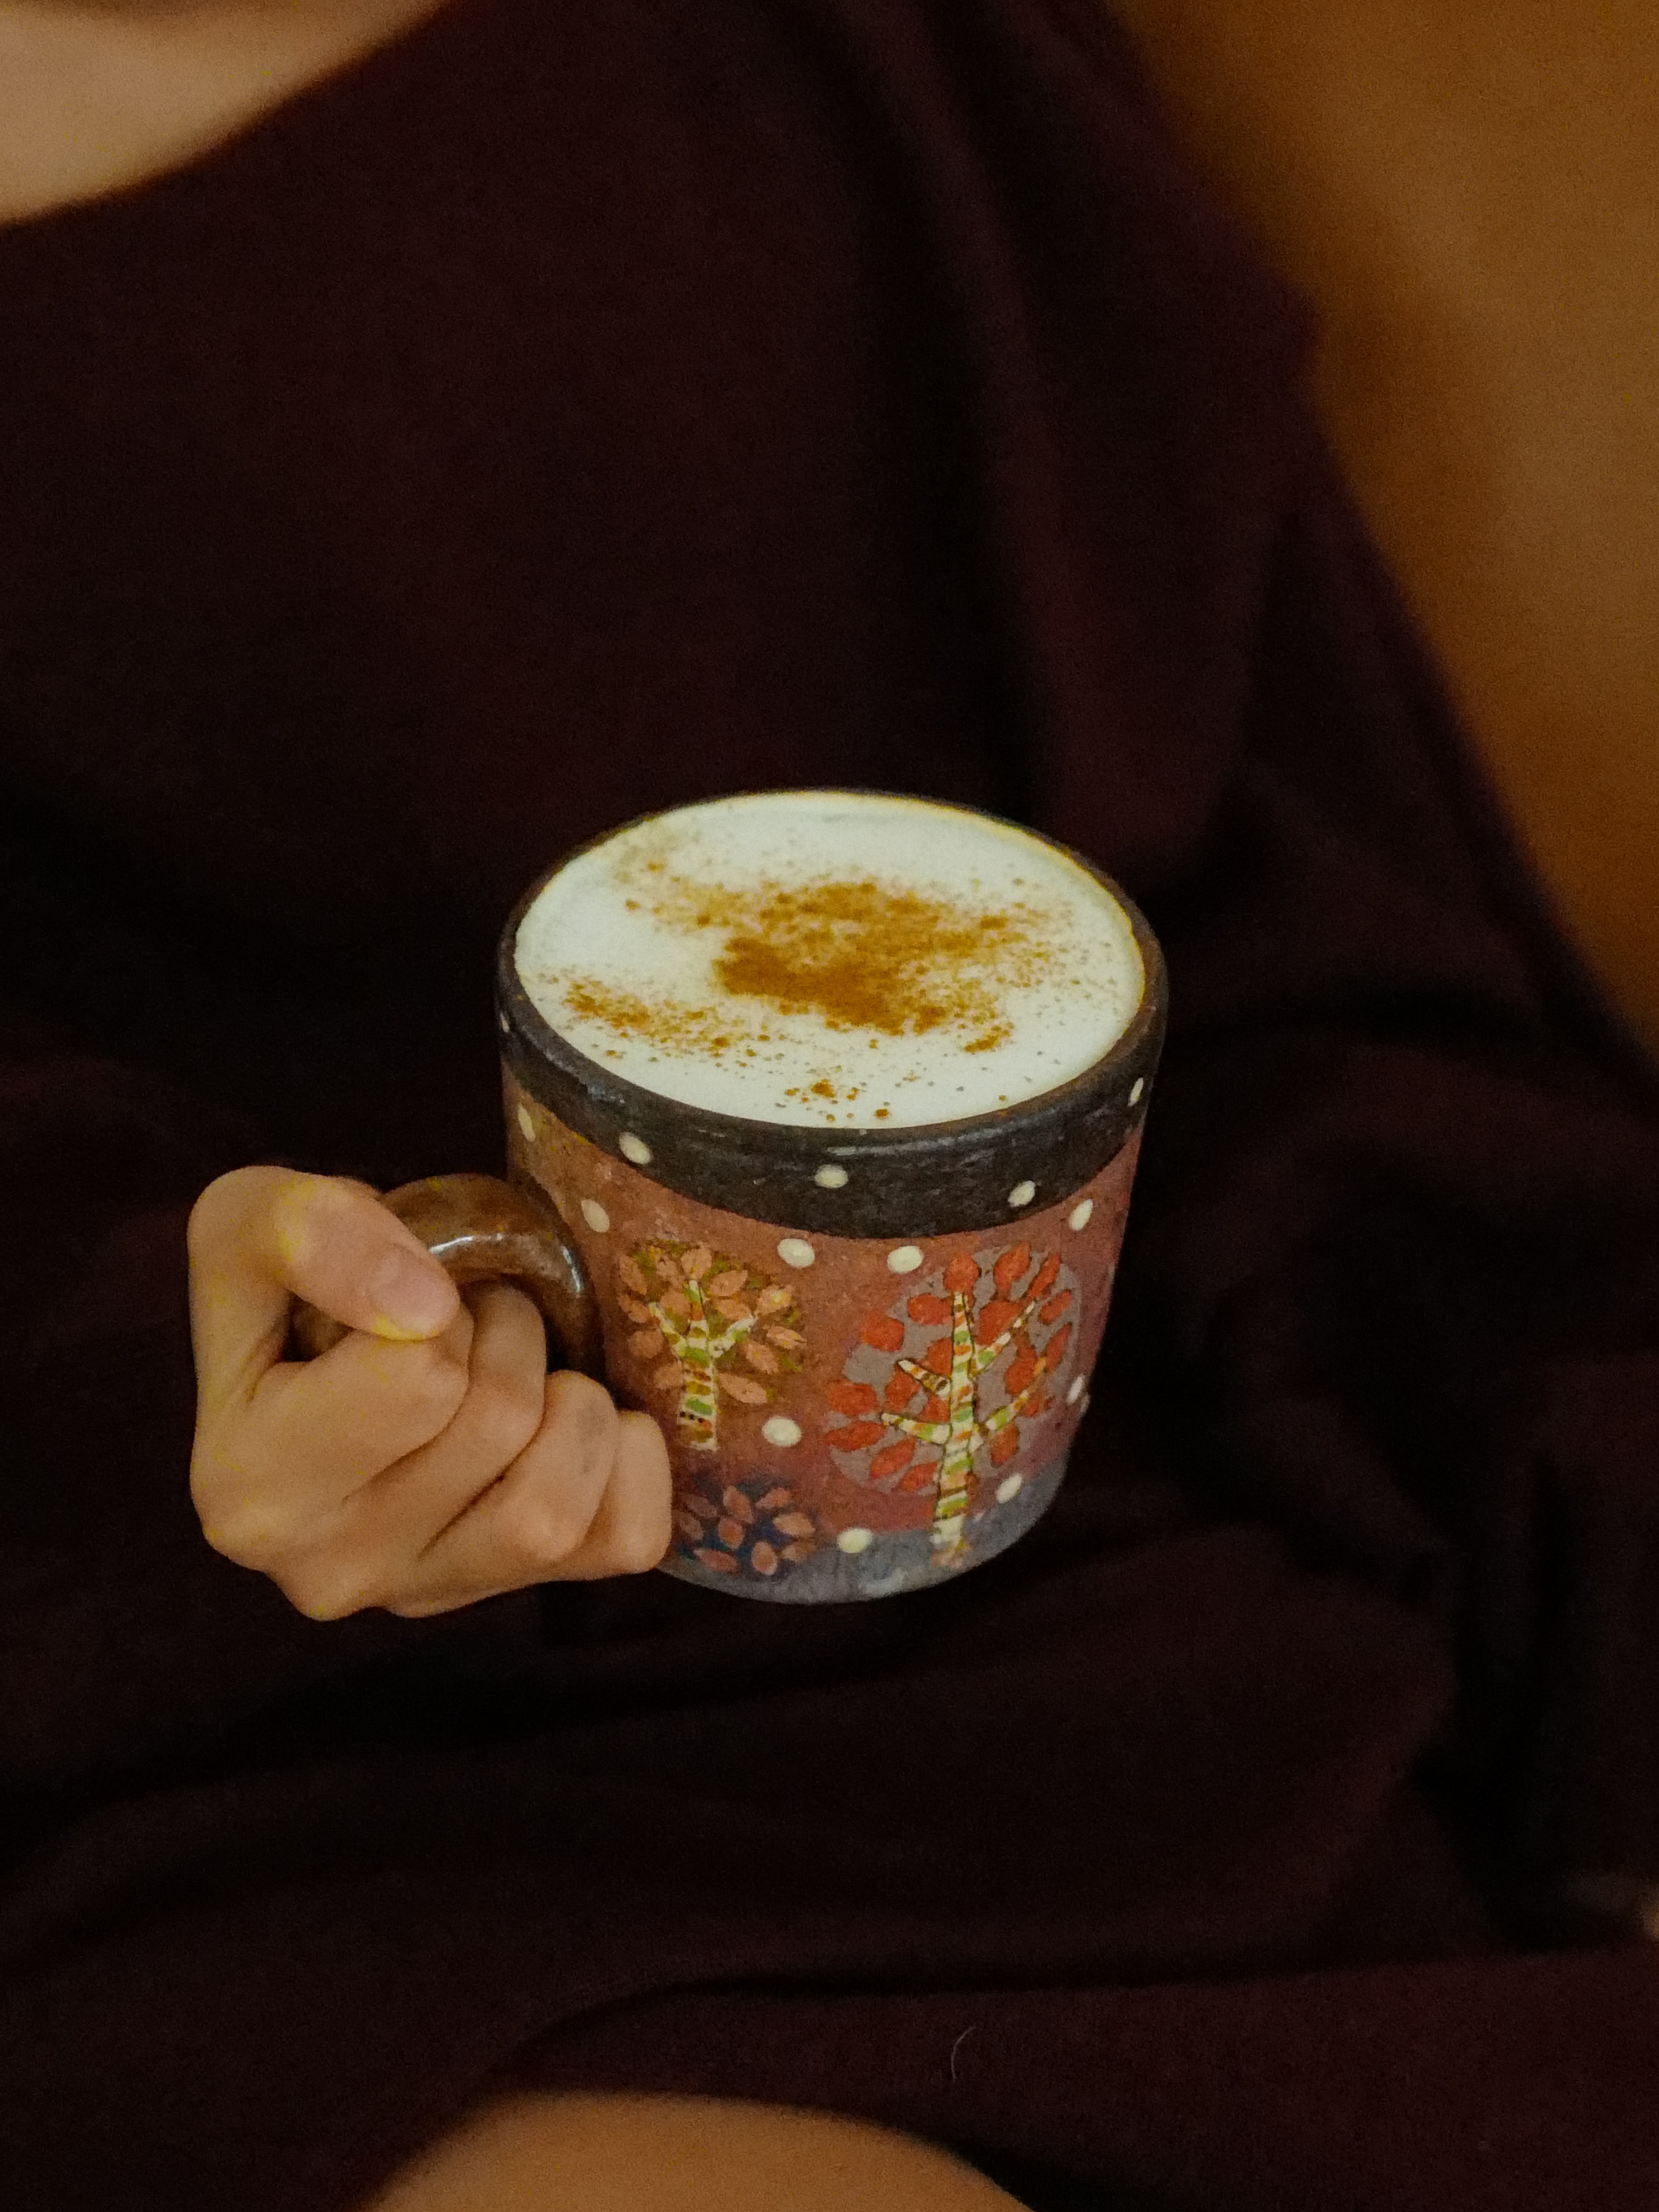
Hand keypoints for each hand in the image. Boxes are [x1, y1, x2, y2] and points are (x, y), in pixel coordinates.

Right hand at [187, 1167, 671, 1617]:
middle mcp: (327, 1570)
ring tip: (526, 1371)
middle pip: (498, 1424)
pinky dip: (628, 1461)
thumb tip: (424, 1303)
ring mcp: (426, 1596)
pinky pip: (628, 1537)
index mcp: (252, 1484)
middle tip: (474, 1318)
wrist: (317, 1370)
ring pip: (555, 1505)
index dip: (440, 1310)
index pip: (419, 1377)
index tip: (411, 1300)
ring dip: (570, 1402)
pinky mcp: (521, 1597)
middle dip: (509, 1335)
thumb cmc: (289, 1292)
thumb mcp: (252, 1218)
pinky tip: (574, 1424)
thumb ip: (311, 1235)